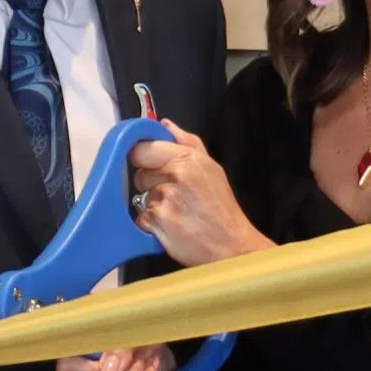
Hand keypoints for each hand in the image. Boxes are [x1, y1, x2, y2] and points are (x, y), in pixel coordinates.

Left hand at [126, 125, 272, 267]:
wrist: (232, 245)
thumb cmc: (222, 208)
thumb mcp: (212, 168)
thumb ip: (188, 143)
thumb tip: (165, 124)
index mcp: (188, 158)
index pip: (143, 147)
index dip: (143, 157)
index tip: (148, 164)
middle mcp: (175, 174)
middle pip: (139, 173)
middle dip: (150, 184)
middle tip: (174, 195)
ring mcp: (164, 198)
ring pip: (140, 196)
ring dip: (153, 205)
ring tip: (177, 212)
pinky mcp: (157, 220)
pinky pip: (140, 218)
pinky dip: (151, 224)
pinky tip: (171, 226)